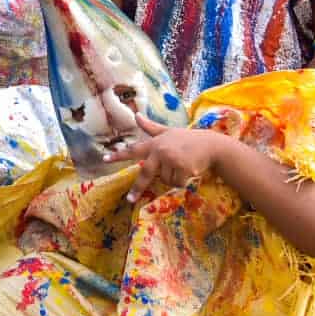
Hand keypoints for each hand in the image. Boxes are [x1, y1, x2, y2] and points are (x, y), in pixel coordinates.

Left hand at [108, 114, 233, 202]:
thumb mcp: (167, 131)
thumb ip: (150, 127)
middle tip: (129, 199)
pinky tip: (189, 170)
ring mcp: (171, 159)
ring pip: (164, 180)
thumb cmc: (187, 138)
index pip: (133, 150)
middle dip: (137, 188)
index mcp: (154, 143)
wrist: (211, 145)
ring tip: (182, 166)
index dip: (118, 155)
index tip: (104, 160)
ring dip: (172, 178)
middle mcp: (160, 151)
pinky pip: (176, 183)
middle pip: (144, 173)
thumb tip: (136, 116)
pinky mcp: (182, 168)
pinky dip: (182, 181)